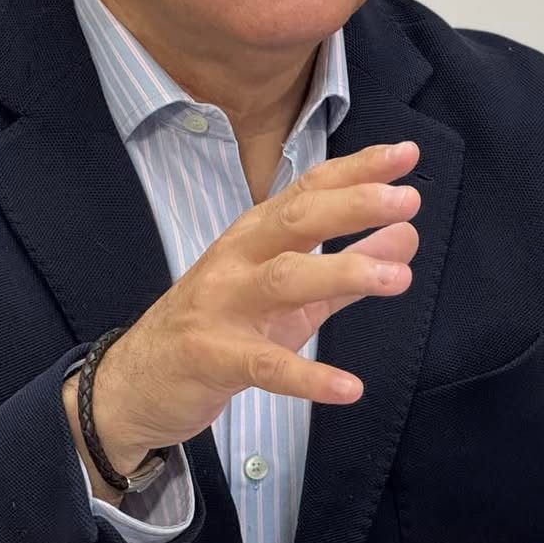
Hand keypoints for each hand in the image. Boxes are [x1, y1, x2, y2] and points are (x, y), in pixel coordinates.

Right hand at [65, 141, 421, 486]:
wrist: (135, 382)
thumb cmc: (220, 327)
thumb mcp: (290, 295)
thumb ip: (348, 266)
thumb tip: (407, 233)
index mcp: (255, 235)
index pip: (309, 190)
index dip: (357, 170)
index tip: (406, 155)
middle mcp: (237, 258)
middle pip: (296, 219)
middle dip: (352, 206)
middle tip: (408, 199)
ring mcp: (221, 305)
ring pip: (284, 279)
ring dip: (342, 272)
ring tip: (399, 278)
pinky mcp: (213, 357)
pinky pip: (266, 366)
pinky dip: (309, 377)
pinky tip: (350, 387)